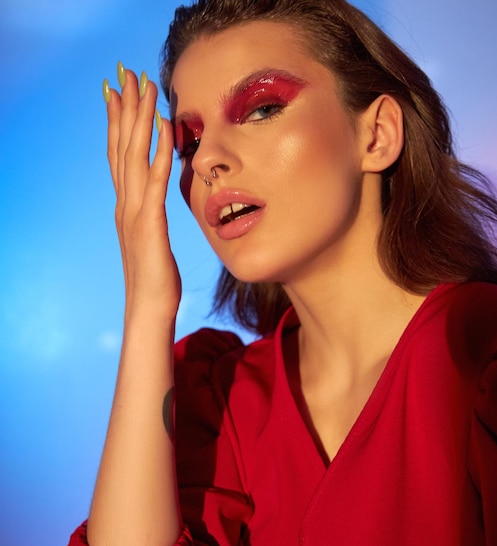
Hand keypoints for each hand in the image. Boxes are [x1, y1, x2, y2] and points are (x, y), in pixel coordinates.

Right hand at [104, 63, 180, 321]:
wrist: (149, 308)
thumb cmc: (155, 280)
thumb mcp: (152, 242)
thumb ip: (150, 220)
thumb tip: (154, 208)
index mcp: (126, 207)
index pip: (119, 156)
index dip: (118, 123)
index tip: (119, 93)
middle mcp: (125, 203)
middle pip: (121, 146)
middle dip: (123, 107)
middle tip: (125, 72)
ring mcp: (134, 211)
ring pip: (133, 154)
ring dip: (137, 117)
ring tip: (140, 84)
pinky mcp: (150, 222)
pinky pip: (154, 179)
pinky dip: (157, 149)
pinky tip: (164, 124)